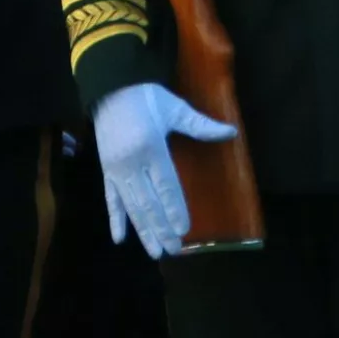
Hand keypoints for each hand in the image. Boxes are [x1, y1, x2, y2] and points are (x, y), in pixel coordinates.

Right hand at [91, 82, 236, 258]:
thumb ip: (200, 124)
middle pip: (149, 203)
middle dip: (161, 228)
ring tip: (154, 252)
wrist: (112, 86)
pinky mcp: (106, 170)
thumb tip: (231, 131)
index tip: (184, 230)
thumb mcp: (175, 107)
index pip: (166, 186)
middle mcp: (132, 163)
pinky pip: (110, 199)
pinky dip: (115, 219)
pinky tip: (119, 239)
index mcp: (151, 148)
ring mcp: (117, 169)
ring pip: (132, 206)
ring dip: (143, 230)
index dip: (174, 209)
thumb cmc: (147, 96)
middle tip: (173, 250)